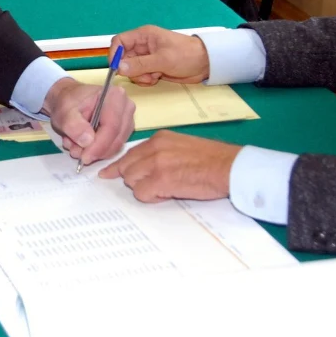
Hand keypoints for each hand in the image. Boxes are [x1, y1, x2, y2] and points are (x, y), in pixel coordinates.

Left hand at [42, 76, 135, 165]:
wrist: (67, 98)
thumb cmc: (67, 101)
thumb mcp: (64, 111)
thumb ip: (73, 125)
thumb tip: (87, 141)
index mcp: (114, 95)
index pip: (112, 126)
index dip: (99, 145)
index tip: (85, 157)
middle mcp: (126, 107)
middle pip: (117, 137)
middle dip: (96, 151)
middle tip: (77, 154)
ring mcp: (127, 119)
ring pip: (116, 145)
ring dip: (96, 152)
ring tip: (75, 146)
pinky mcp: (124, 130)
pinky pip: (114, 147)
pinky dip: (98, 151)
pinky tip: (82, 146)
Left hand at [101, 131, 239, 202]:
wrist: (229, 167)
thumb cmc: (212, 160)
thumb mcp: (182, 147)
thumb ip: (162, 153)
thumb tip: (145, 167)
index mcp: (160, 139)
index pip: (130, 153)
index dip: (119, 166)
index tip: (106, 173)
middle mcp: (155, 148)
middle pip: (127, 167)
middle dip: (134, 179)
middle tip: (150, 187)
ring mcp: (157, 163)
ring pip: (131, 181)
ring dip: (144, 188)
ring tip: (166, 188)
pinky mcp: (161, 180)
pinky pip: (142, 193)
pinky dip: (152, 197)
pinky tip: (168, 194)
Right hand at [110, 25, 209, 86]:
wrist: (204, 64)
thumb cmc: (186, 55)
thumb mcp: (163, 59)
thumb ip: (140, 64)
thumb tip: (119, 68)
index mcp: (143, 36)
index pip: (119, 41)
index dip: (115, 54)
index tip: (116, 68)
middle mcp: (142, 46)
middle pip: (124, 58)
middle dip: (131, 69)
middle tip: (145, 75)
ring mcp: (147, 58)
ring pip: (131, 69)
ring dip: (140, 76)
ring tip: (155, 76)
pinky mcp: (152, 68)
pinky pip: (140, 76)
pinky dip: (146, 80)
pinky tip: (157, 78)